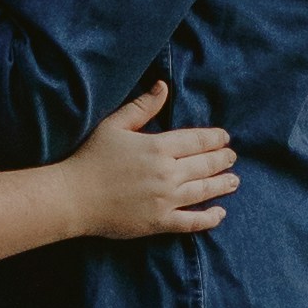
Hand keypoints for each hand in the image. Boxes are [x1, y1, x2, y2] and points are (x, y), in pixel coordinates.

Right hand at [61, 78, 236, 240]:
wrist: (73, 198)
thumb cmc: (91, 158)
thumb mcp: (114, 125)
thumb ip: (142, 106)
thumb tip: (163, 86)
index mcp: (157, 147)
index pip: (196, 141)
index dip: (214, 139)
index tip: (225, 138)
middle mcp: (166, 173)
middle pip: (204, 165)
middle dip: (222, 160)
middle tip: (232, 157)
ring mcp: (165, 200)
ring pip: (203, 191)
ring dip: (222, 185)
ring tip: (234, 181)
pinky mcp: (159, 222)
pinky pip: (191, 221)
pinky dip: (209, 218)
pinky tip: (220, 213)